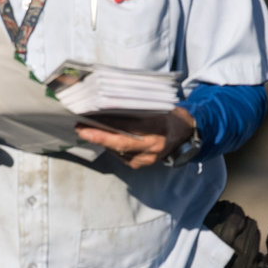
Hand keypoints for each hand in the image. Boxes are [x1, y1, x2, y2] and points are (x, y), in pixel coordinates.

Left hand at [75, 105, 194, 170]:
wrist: (186, 135)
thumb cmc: (171, 116)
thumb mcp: (160, 106)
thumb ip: (140, 107)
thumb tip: (111, 103)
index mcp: (160, 128)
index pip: (130, 126)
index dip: (110, 123)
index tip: (91, 118)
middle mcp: (153, 146)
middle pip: (120, 143)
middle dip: (98, 136)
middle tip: (80, 128)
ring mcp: (148, 158)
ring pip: (118, 151)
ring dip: (101, 140)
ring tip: (86, 129)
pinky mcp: (141, 164)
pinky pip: (120, 156)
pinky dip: (110, 146)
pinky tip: (102, 138)